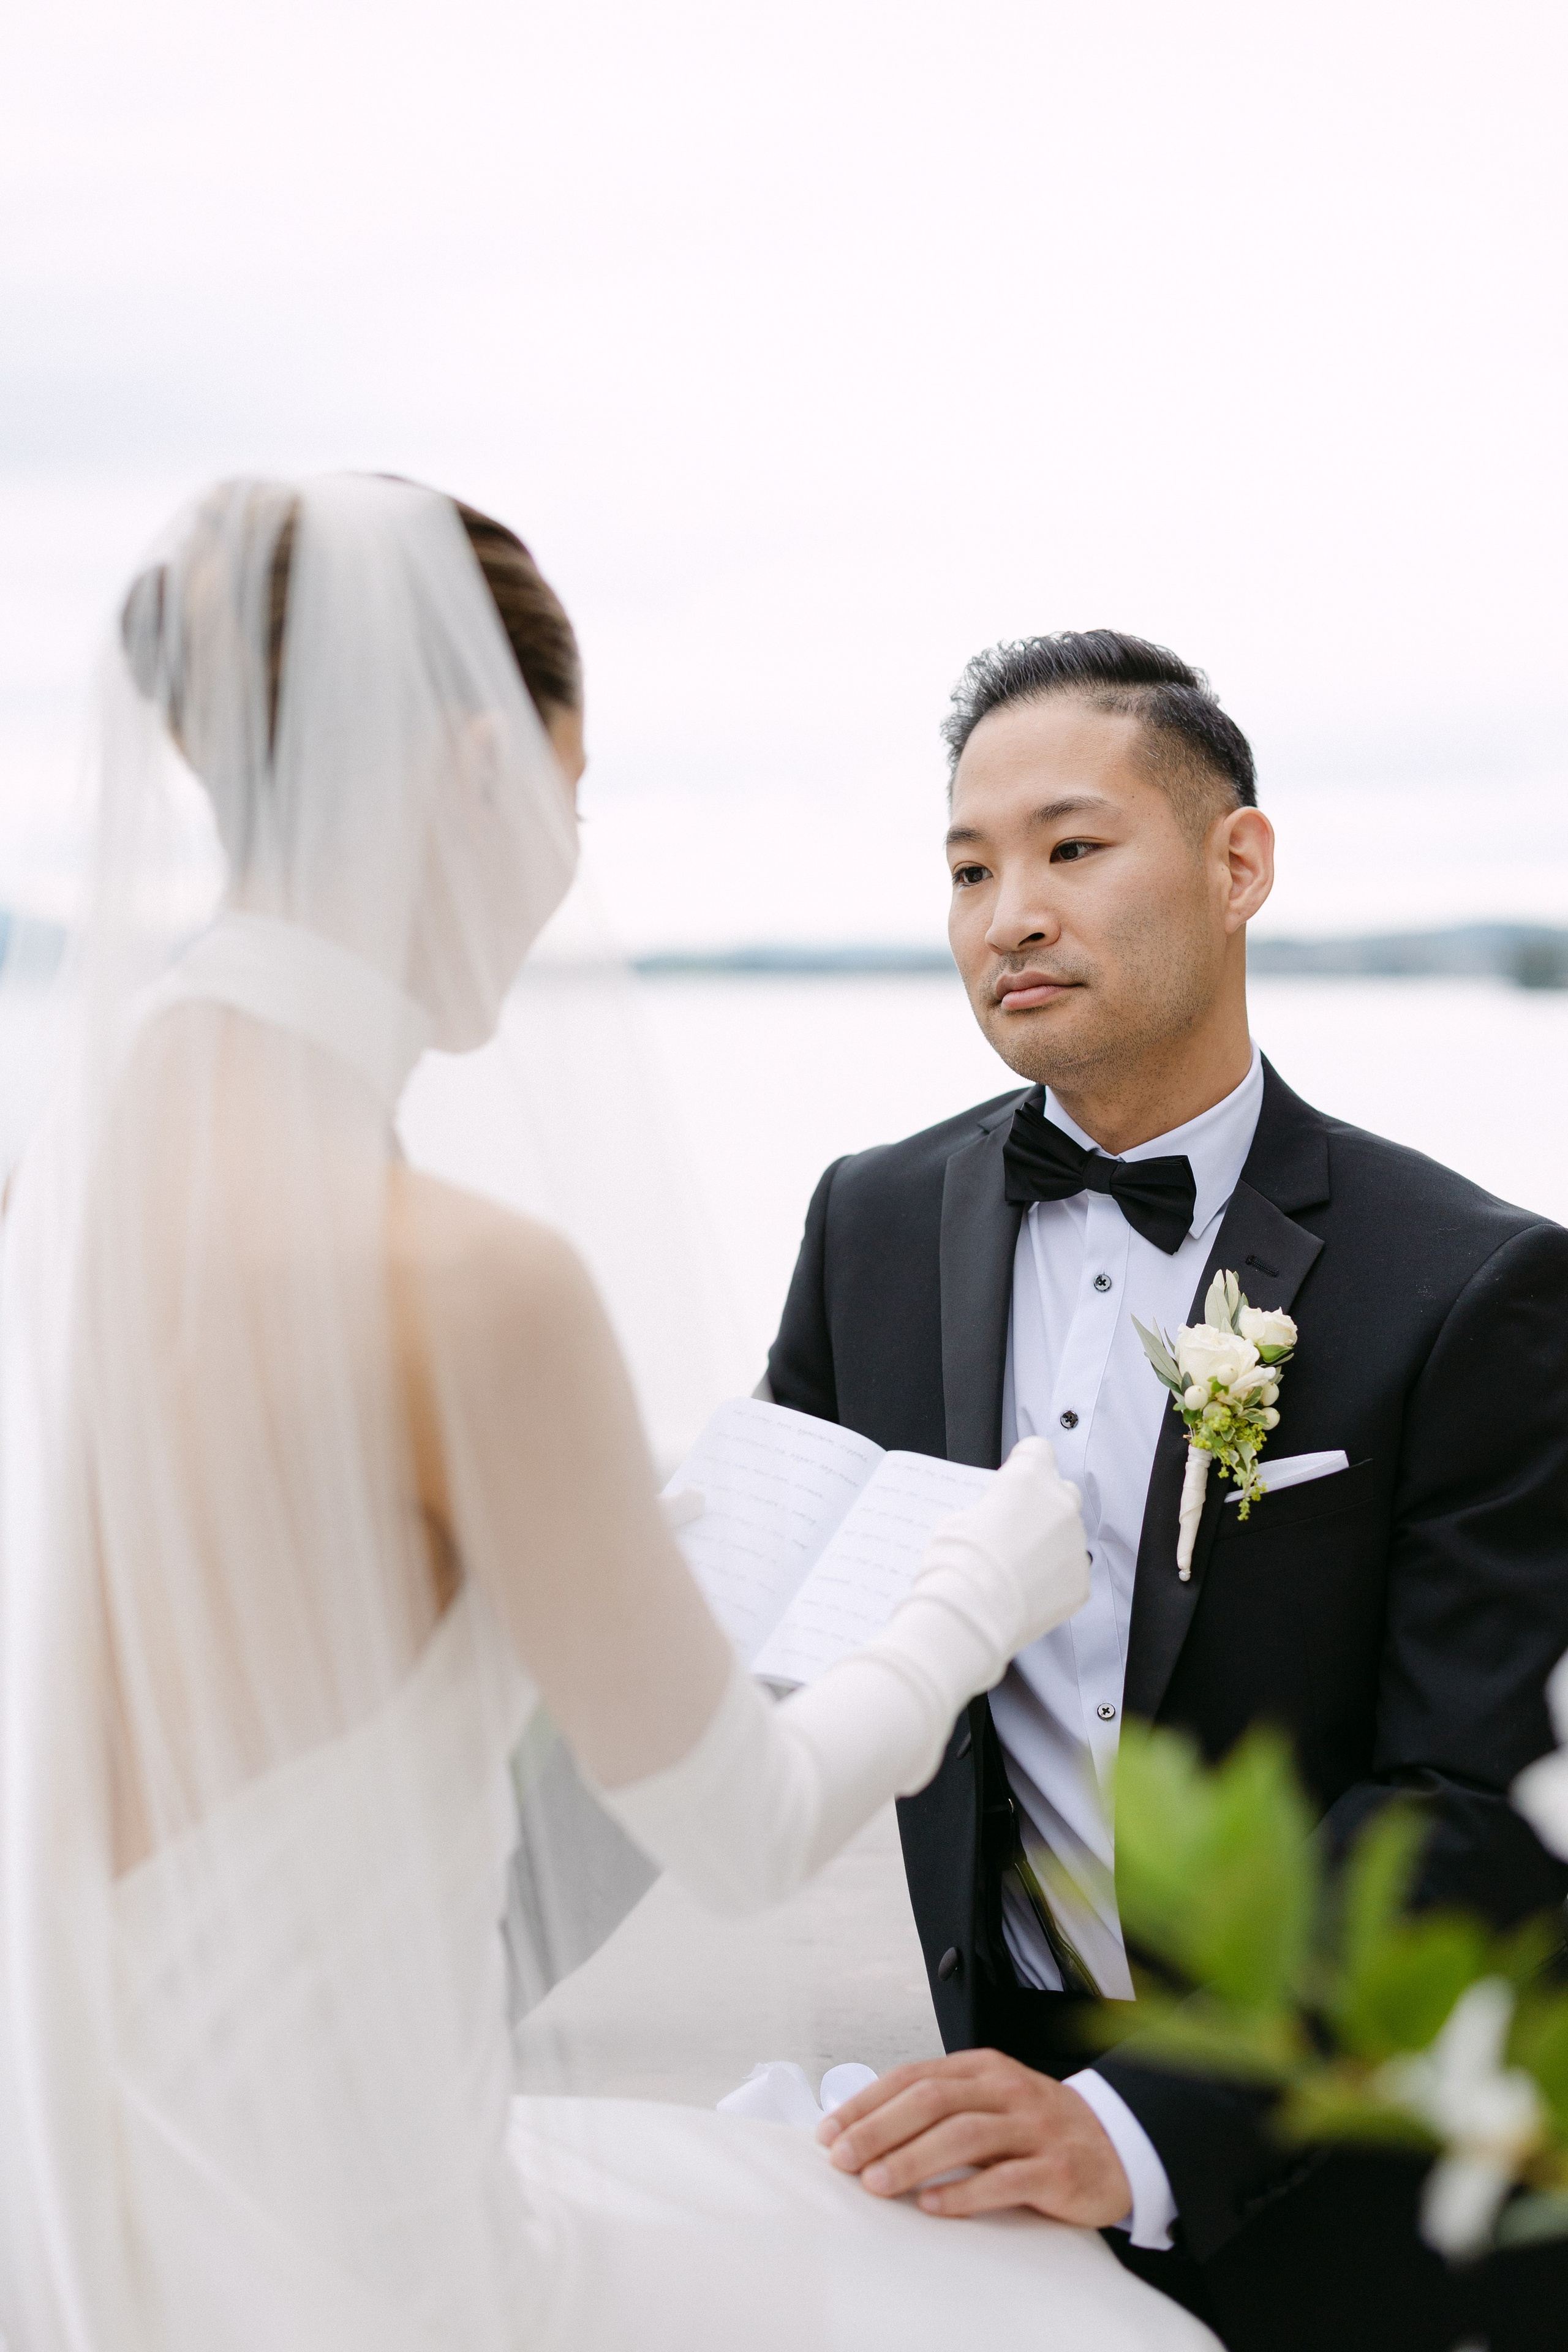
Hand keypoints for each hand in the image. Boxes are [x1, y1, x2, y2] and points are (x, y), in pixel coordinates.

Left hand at [816, 2049, 1131, 2225]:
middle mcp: (1006, 2090)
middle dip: (880, 2129)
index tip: (831, 2132)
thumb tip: (867, 2127)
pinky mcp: (1055, 2168)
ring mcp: (1032, 2127)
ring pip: (963, 2135)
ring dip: (912, 2159)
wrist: (1119, 2142)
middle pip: (932, 2100)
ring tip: (876, 2183)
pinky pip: (1004, 2179)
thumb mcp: (990, 2099)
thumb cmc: (1038, 2125)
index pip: (913, 2076)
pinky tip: (932, 2205)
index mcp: (982, 2067)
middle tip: (843, 2159)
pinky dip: (963, 2192)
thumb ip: (941, 2106)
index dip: (868, 2102)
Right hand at [918, 1436, 1089, 1659]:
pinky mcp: (1080, 1581)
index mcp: (1028, 1478)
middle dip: (1042, 1505)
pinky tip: (1026, 1592)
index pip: (1038, 1450)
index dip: (1025, 1464)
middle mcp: (1060, 1504)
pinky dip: (1053, 1580)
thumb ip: (988, 1509)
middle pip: (1061, 1492)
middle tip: (1015, 1527)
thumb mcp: (958, 1519)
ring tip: (1016, 1569)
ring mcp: (1075, 1544)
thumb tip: (994, 1520)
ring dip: (1049, 1545)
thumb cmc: (958, 1563)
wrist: (972, 1612)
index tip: (1015, 1480)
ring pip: (1067, 1536)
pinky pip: (1070, 1572)